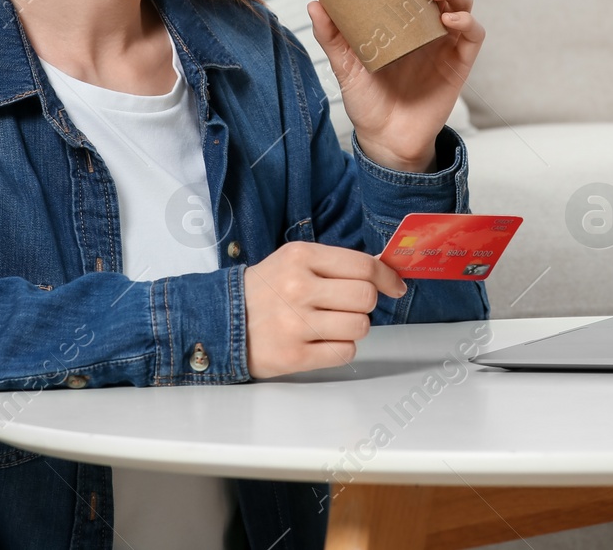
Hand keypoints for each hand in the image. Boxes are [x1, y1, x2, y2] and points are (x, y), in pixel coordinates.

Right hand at [242, 241, 406, 378]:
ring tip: (329, 324)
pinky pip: (344, 352)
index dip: (387, 277)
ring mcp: (295, 324)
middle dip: (366, 304)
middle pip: (365, 298)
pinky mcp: (294, 356)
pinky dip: (340, 348)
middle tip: (349, 306)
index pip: (363, 265)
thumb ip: (335, 264)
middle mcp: (298, 288)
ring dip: (353, 327)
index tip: (394, 285)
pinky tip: (321, 341)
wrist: (218, 321)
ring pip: (360, 327)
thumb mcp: (294, 261)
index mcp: (301, 257)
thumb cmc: (265, 290)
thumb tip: (384, 274)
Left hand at [307, 0, 485, 170]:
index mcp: (402, 15)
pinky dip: (465, 21)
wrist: (384, 139)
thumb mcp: (344, 63)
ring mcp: (446, 40)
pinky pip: (472, 33)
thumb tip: (315, 2)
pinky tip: (448, 19)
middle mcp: (427, 22)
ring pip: (460, 0)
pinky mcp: (459, 61)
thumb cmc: (367, 98)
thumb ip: (331, 34)